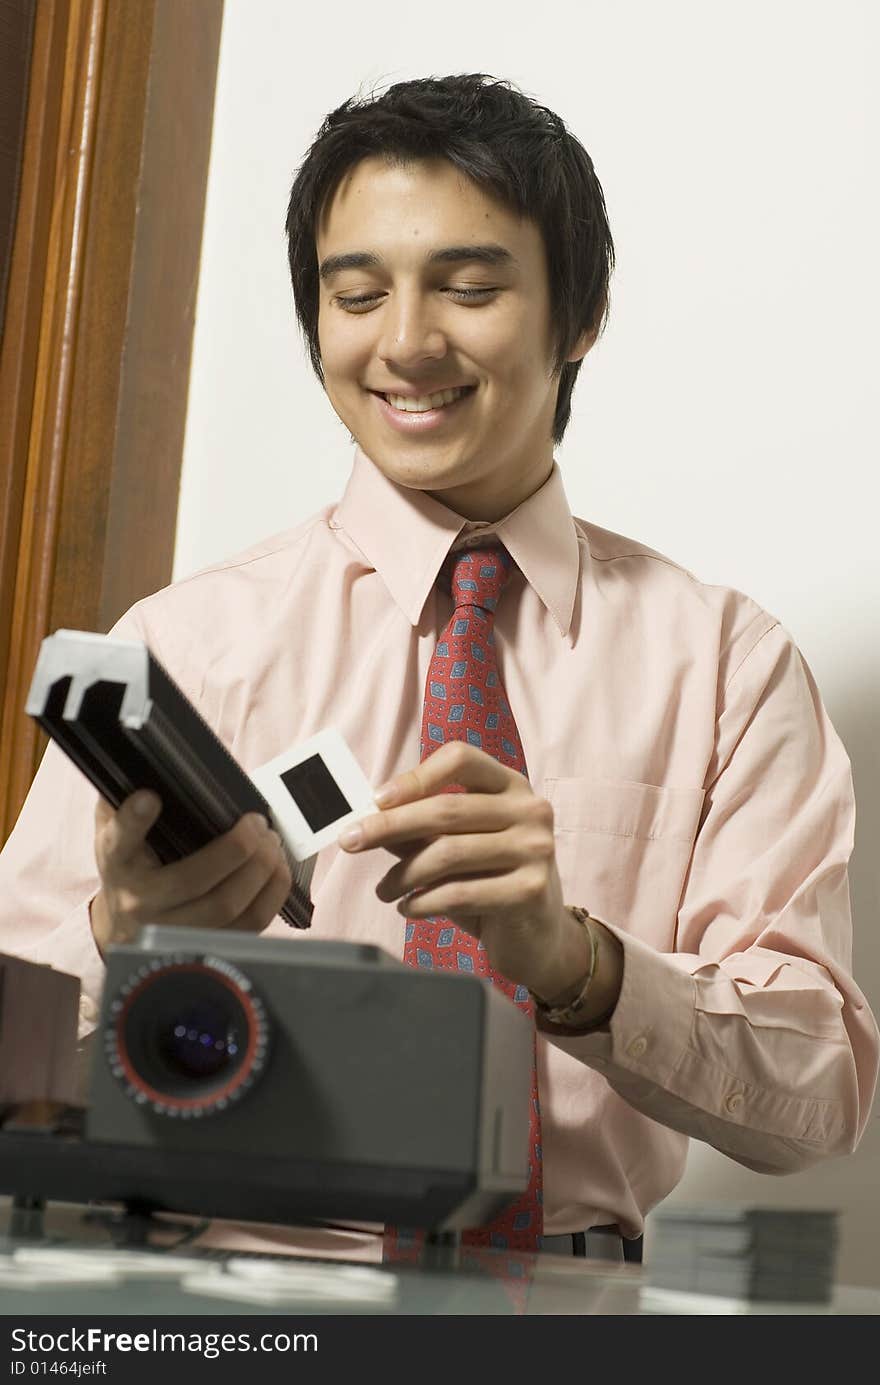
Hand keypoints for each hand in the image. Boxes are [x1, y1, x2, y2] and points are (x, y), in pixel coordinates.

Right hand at [90, 791, 291, 951]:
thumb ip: (125, 802)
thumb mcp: (116, 831)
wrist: (124, 923)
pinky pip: (250, 924)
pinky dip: (272, 892)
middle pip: (192, 880)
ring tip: (271, 842)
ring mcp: (173, 929)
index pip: (119, 841)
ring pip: (226, 906)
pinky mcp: (206, 943)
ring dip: (259, 869)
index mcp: (117, 863)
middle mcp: (141, 901)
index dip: (133, 820)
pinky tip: (277, 867)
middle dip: (235, 848)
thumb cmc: (132, 863)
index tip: (149, 797)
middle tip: (257, 822)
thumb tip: (148, 764)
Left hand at [339, 741, 585, 996]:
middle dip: (390, 826)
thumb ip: (422, 830)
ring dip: (403, 874)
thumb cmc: (491, 884)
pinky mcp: (532, 889)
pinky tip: (408, 908)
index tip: (376, 800)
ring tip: (383, 890)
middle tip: (351, 841)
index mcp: (511, 786)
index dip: (415, 777)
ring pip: (449, 853)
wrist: (539, 938)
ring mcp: (536, 849)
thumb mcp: (457, 848)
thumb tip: (370, 818)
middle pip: (447, 808)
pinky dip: (423, 901)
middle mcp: (530, 810)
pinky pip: (460, 893)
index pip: (461, 759)